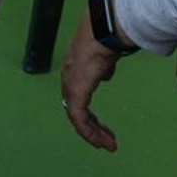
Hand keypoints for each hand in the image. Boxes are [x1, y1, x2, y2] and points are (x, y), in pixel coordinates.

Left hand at [59, 11, 124, 151]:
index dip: (88, 114)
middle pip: (76, 110)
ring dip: (93, 133)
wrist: (101, 32)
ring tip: (108, 144)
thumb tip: (105, 74)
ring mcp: (70, 85)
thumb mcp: (103, 56)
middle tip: (106, 141)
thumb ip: (102, 67)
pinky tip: (100, 139)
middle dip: (92, 128)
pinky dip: (89, 131)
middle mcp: (68, 79)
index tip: (101, 126)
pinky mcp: (76, 91)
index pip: (77, 97)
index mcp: (73, 71)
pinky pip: (79, 118)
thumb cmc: (104, 39)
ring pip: (78, 118)